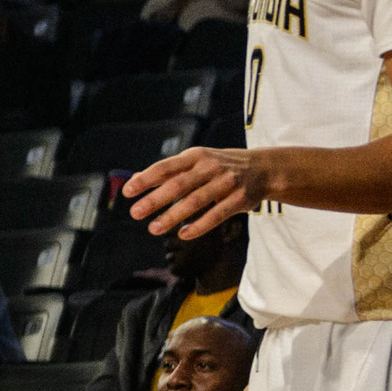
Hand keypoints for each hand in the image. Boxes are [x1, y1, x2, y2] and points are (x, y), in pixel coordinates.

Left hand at [124, 145, 262, 238]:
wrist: (263, 168)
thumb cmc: (220, 166)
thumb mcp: (196, 161)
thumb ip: (169, 171)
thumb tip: (135, 179)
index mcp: (195, 156)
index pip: (166, 167)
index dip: (146, 179)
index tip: (127, 192)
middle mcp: (210, 167)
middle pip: (178, 184)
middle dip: (155, 199)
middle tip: (135, 213)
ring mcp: (226, 183)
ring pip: (196, 201)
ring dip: (173, 216)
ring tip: (154, 228)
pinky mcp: (239, 199)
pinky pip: (216, 215)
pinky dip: (199, 226)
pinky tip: (183, 234)